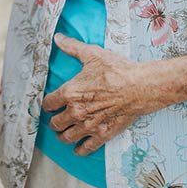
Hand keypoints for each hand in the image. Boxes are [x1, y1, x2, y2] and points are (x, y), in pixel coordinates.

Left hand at [41, 37, 186, 154]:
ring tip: (63, 133)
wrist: (139, 87)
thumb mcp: (92, 54)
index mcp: (70, 92)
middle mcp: (76, 112)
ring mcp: (88, 126)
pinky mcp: (102, 135)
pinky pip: (85, 148)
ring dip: (63, 136)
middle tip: (56, 120)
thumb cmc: (116, 69)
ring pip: (67, 137)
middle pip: (55, 124)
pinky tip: (78, 148)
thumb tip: (57, 38)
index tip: (49, 104)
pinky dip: (79, 149)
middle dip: (54, 122)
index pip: (48, 104)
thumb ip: (72, 47)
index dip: (47, 104)